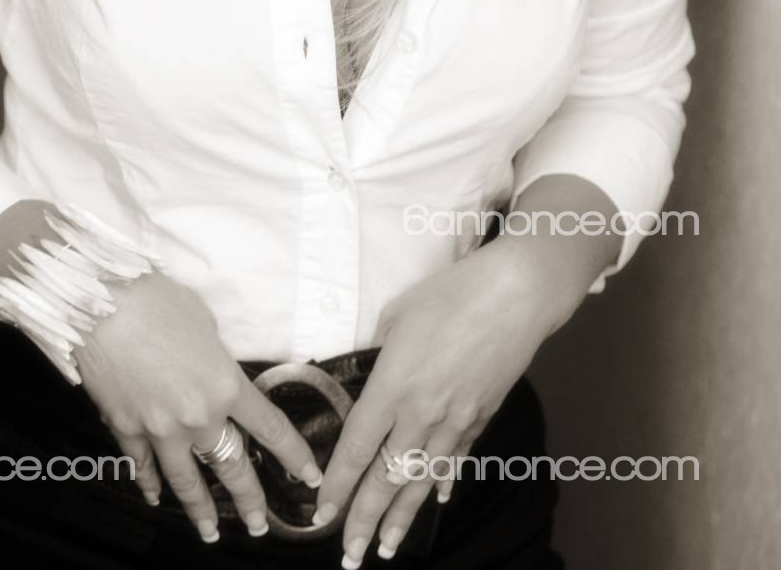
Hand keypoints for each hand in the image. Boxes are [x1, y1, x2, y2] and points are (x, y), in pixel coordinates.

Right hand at [76, 270, 322, 543]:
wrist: (100, 301)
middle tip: (259, 525)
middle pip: (231, 467)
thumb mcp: (204, 321)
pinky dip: (148, 482)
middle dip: (249, 500)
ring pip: (186, 481)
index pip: (270, 429)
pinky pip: (141, 464)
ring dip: (200, 511)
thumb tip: (213, 369)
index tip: (308, 477)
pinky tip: (153, 495)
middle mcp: (197, 416)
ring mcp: (159, 428)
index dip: (294, 456)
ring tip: (209, 533)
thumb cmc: (156, 299)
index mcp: (225, 384)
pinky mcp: (125, 428)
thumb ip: (215, 356)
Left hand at [313, 242, 553, 567]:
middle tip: (349, 556)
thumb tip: (375, 372)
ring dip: (403, 516)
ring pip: (422, 479)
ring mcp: (456, 420)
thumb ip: (381, 351)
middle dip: (366, 519)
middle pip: (388, 477)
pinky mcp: (481, 416)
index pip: (358, 448)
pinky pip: (456, 457)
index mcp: (394, 386)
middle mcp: (423, 413)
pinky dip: (442, 481)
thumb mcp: (399, 314)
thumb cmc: (451, 293)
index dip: (338, 486)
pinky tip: (433, 499)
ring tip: (386, 549)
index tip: (321, 514)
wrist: (516, 295)